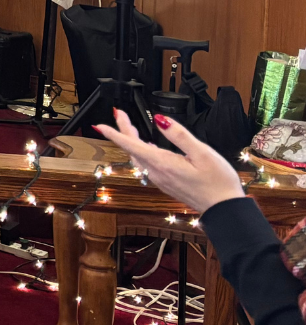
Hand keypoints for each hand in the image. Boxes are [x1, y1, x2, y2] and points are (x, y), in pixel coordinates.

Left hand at [94, 108, 245, 213]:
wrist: (224, 210)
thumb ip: (179, 135)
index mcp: (162, 163)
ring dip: (132, 141)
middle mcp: (157, 173)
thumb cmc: (218, 183)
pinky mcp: (167, 184)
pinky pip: (147, 166)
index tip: (100, 125)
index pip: (130, 145)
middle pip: (132, 149)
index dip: (114, 133)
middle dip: (123, 130)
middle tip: (120, 115)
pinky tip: (147, 147)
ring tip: (129, 126)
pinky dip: (142, 152)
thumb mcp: (202, 152)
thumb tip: (160, 119)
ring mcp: (161, 180)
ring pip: (139, 157)